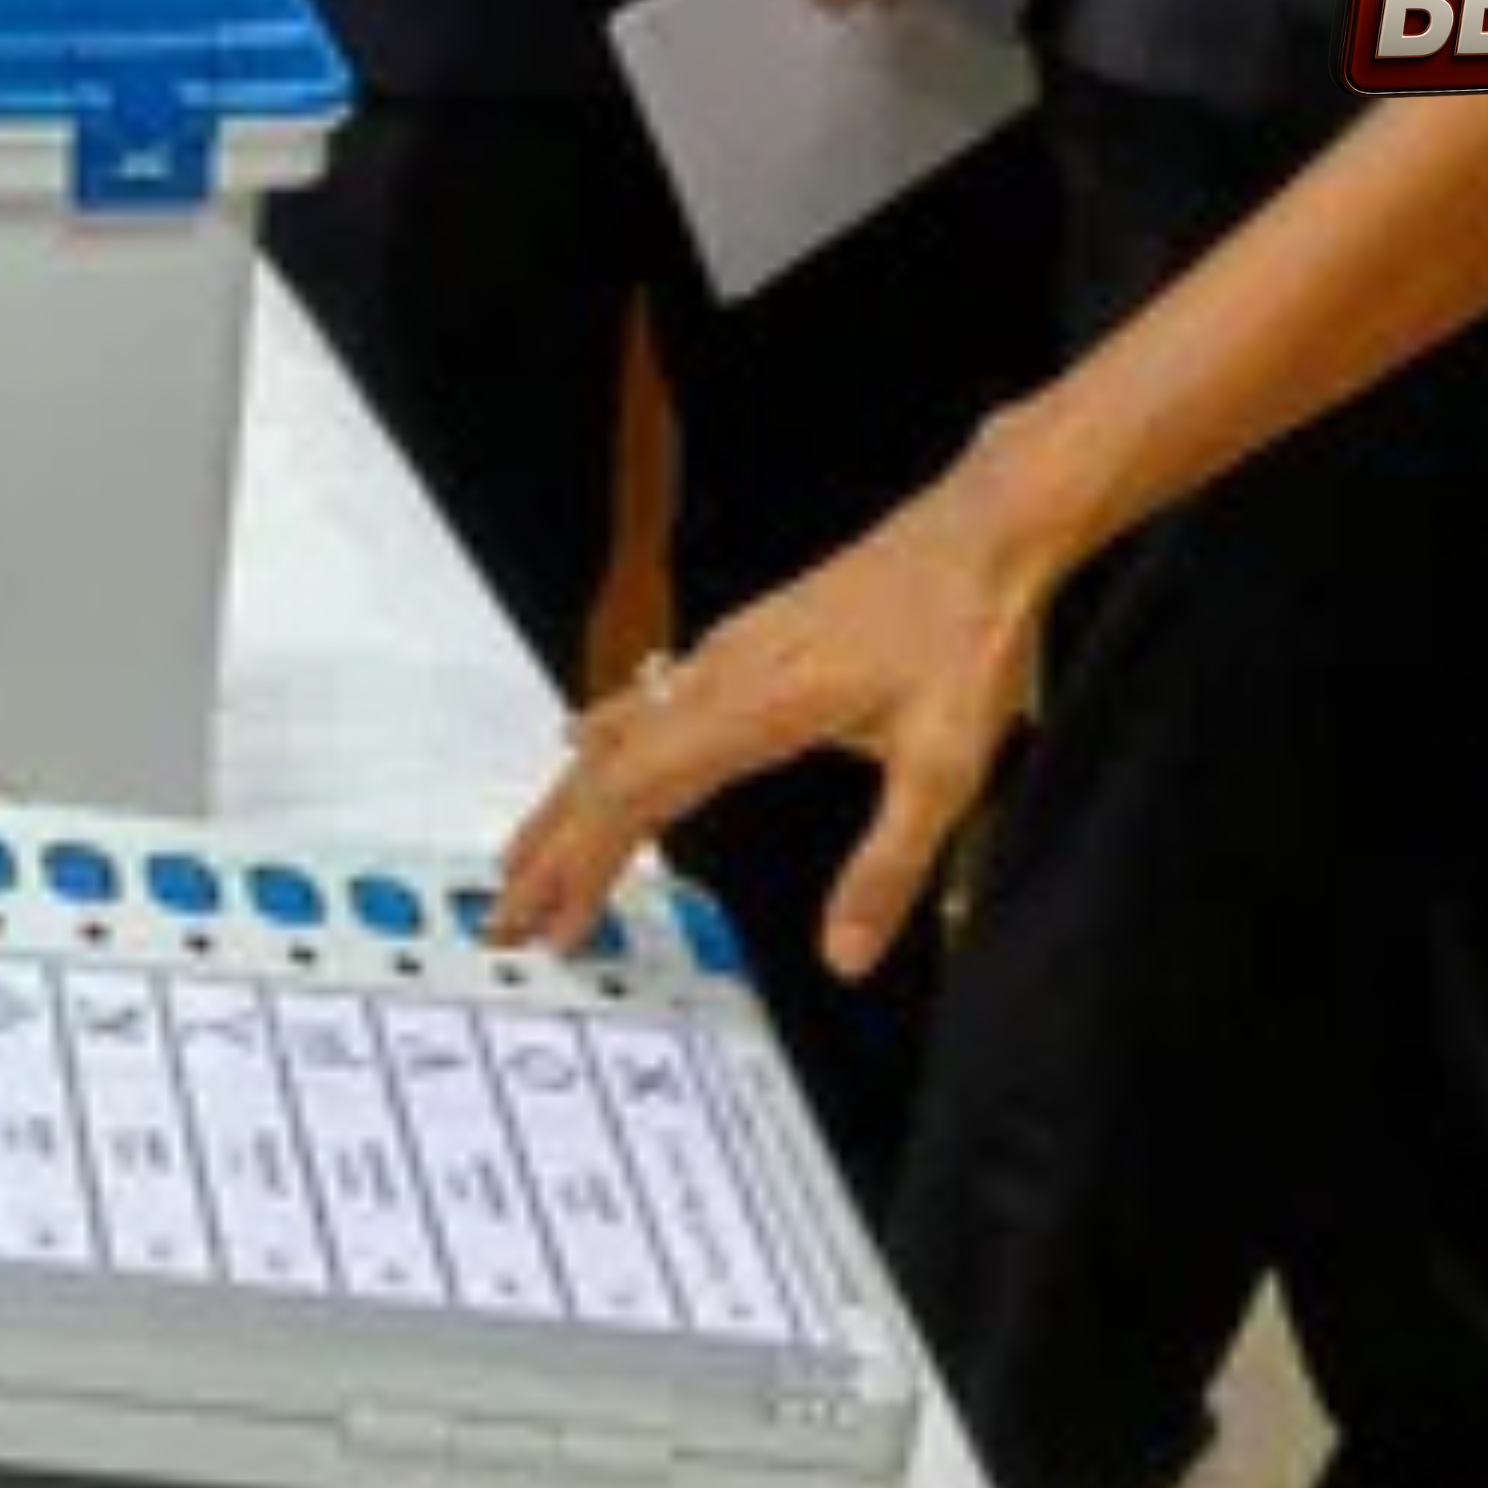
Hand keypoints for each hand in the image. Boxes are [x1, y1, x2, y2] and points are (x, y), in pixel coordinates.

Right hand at [494, 433, 1067, 977]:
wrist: (981, 531)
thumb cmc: (964, 634)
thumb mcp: (946, 768)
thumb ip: (887, 867)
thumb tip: (846, 956)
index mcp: (753, 709)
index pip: (638, 796)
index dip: (587, 864)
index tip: (553, 922)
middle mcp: (718, 677)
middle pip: (605, 771)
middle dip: (550, 848)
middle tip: (506, 914)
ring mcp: (723, 653)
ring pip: (616, 735)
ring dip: (566, 803)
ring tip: (522, 855)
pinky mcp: (741, 642)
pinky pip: (643, 702)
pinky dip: (600, 748)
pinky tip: (581, 747)